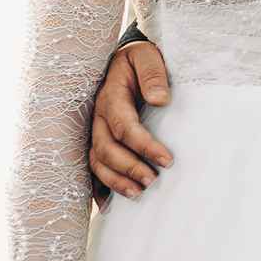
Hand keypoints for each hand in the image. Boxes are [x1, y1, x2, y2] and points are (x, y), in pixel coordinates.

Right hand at [89, 42, 174, 205]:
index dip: (144, 146)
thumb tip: (159, 100)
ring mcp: (94, 130)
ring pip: (96, 161)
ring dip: (115, 180)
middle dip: (128, 167)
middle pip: (106, 148)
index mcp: (110, 96)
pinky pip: (92, 167)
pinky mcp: (96, 140)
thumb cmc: (139, 59)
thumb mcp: (147, 55)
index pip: (124, 126)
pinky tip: (109, 204)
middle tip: (153, 180)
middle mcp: (98, 116)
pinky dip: (99, 187)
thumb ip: (153, 74)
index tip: (167, 160)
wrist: (124, 59)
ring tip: (138, 194)